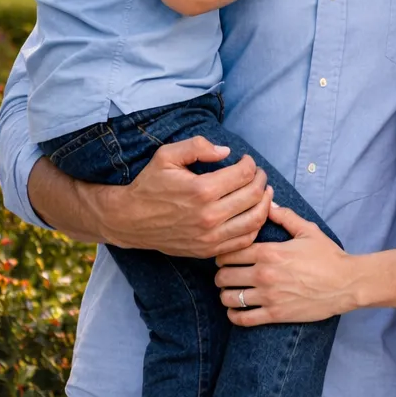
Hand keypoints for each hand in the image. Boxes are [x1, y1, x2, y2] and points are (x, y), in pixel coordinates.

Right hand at [99, 137, 272, 258]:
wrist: (130, 220)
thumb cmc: (150, 185)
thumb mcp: (166, 155)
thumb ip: (197, 146)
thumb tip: (226, 151)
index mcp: (201, 190)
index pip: (244, 175)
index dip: (250, 164)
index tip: (246, 161)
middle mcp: (209, 216)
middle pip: (254, 196)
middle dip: (261, 180)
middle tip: (258, 174)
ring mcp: (210, 237)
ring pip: (255, 220)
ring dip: (265, 203)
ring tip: (263, 192)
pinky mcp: (208, 250)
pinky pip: (244, 240)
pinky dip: (255, 226)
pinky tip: (253, 213)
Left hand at [216, 203, 357, 323]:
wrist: (346, 283)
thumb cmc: (328, 256)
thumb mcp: (308, 231)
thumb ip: (285, 216)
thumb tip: (268, 203)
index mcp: (269, 252)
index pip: (229, 252)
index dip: (223, 254)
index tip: (225, 256)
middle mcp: (264, 274)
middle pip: (224, 276)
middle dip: (221, 274)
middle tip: (226, 274)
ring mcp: (268, 296)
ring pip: (229, 298)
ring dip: (226, 294)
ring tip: (230, 291)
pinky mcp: (275, 314)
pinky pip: (243, 318)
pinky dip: (234, 315)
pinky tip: (236, 310)